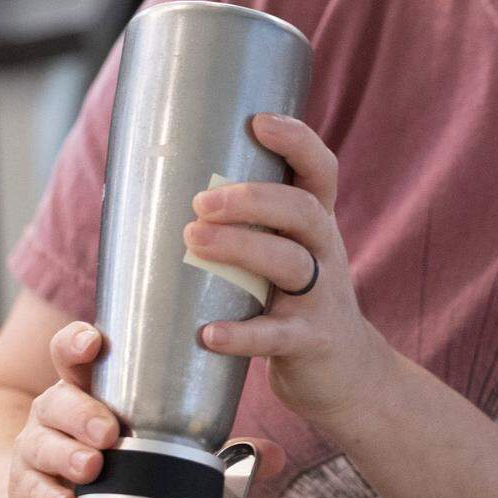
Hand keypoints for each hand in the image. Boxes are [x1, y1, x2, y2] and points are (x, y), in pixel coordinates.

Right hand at [8, 321, 286, 497]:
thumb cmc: (108, 464)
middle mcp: (57, 416)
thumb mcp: (156, 450)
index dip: (78, 343)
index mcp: (88, 392)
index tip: (93, 340)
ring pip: (42, 444)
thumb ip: (213, 450)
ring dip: (68, 454)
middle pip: (59, 399)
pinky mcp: (28, 494)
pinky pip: (34, 492)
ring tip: (93, 465)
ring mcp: (37, 454)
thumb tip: (276, 455)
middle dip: (83, 411)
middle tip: (110, 429)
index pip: (75, 356)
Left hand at [183, 113, 393, 430]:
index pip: (320, 171)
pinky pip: (277, 336)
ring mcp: (321, 299)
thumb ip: (246, 226)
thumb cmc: (294, 302)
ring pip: (290, 264)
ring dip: (241, 248)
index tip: (258, 122)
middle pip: (302, 211)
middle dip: (253, 198)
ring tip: (193, 241)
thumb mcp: (286, 255)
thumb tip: (151, 189)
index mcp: (316, 224)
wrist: (347, 375)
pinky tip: (209, 333)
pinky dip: (242, 334)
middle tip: (200, 202)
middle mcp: (324, 253)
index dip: (296, 141)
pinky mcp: (311, 344)